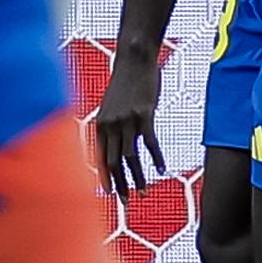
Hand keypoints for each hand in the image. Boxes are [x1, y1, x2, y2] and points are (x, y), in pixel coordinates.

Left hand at [92, 54, 167, 196]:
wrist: (133, 59)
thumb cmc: (124, 85)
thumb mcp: (111, 107)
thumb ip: (111, 127)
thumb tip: (115, 147)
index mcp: (100, 125)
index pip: (99, 158)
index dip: (105, 178)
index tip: (110, 195)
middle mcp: (110, 124)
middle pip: (113, 162)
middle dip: (120, 185)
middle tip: (126, 203)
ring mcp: (127, 120)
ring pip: (131, 157)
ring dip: (138, 178)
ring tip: (144, 193)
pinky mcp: (144, 114)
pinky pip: (150, 143)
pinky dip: (157, 158)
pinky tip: (162, 170)